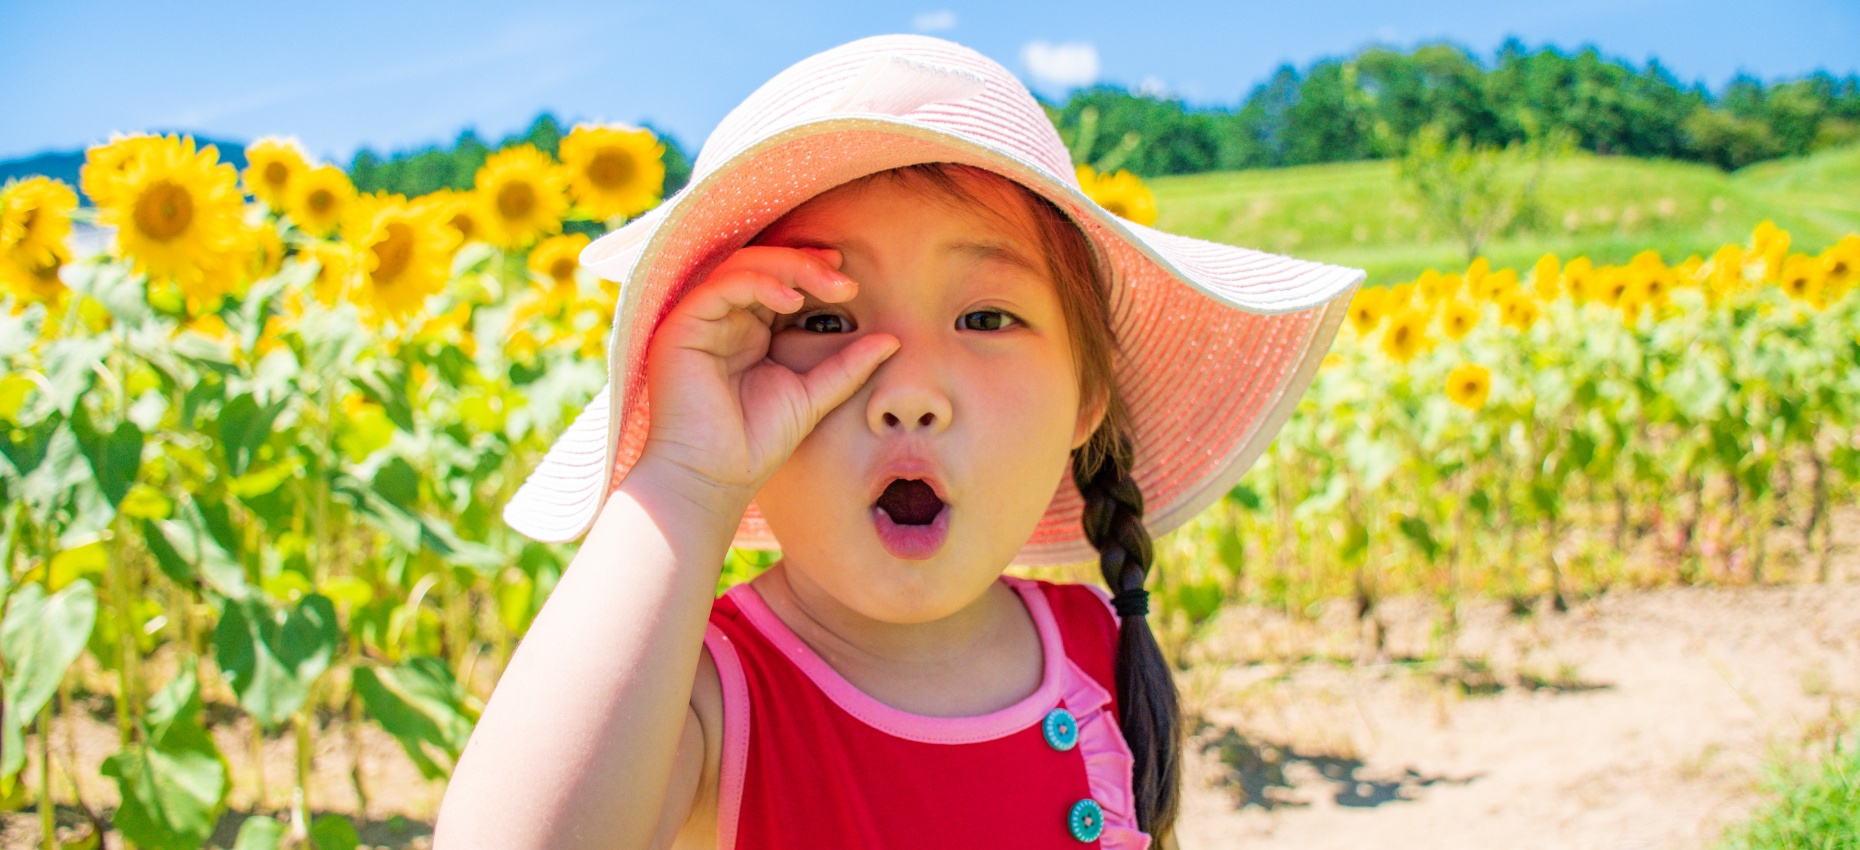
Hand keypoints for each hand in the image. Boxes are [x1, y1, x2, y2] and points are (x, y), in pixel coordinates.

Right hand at [631, 245, 897, 517]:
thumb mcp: (813, 396)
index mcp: (749, 331)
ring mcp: (701, 321)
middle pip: (763, 267)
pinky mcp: (682, 327)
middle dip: (807, 265)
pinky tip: (791, 300)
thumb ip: (847, 366)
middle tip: (845, 283)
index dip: (812, 273)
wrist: (713, 479)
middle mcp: (723, 320)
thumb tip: (892, 340)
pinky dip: (758, 283)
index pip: (780, 284)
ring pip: (743, 267)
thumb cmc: (756, 443)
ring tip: (828, 286)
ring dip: (789, 268)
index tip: (849, 282)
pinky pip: (721, 287)